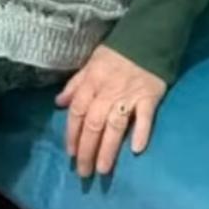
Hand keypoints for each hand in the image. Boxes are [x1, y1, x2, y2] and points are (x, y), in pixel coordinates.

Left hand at [56, 44, 166, 178]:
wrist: (149, 36)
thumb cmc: (118, 53)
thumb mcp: (91, 63)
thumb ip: (75, 84)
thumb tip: (58, 103)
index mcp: (92, 82)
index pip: (77, 111)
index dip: (72, 134)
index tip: (71, 154)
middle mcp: (108, 91)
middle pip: (93, 123)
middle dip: (86, 150)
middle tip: (84, 172)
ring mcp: (129, 95)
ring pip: (115, 125)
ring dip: (108, 149)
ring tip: (103, 169)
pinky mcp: (150, 96)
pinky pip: (145, 116)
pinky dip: (141, 132)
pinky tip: (136, 149)